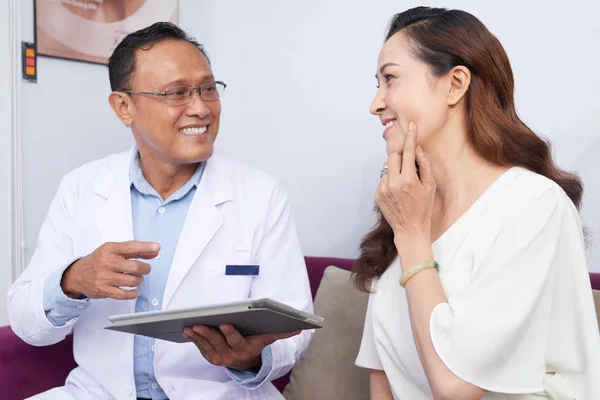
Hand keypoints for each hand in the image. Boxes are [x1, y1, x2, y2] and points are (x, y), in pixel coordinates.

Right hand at [61, 241, 159, 299]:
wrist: (77, 275)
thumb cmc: (98, 261)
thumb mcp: (113, 250)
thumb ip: (134, 250)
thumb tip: (154, 251)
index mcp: (109, 249)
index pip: (131, 247)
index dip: (146, 247)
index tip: (156, 248)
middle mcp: (106, 262)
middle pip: (135, 266)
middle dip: (145, 268)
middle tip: (145, 269)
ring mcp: (104, 277)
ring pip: (132, 281)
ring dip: (139, 280)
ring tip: (137, 278)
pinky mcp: (104, 290)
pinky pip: (124, 294)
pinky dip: (133, 293)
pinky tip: (135, 291)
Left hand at [184, 324, 300, 370]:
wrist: (246, 361)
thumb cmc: (256, 342)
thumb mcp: (267, 339)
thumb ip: (280, 333)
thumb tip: (299, 328)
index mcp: (246, 348)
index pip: (237, 341)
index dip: (230, 333)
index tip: (224, 323)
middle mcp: (232, 355)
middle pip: (218, 343)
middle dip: (208, 333)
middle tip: (199, 323)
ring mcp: (220, 358)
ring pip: (207, 345)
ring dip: (197, 335)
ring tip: (190, 325)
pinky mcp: (211, 357)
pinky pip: (201, 347)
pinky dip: (194, 339)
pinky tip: (188, 329)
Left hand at [376, 122, 435, 239]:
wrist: (410, 228)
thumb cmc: (423, 208)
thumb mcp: (430, 186)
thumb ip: (424, 165)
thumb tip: (417, 149)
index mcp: (408, 179)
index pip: (408, 152)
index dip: (410, 137)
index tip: (411, 127)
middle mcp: (393, 182)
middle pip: (393, 156)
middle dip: (401, 156)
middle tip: (409, 165)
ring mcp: (383, 188)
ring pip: (387, 168)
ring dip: (395, 170)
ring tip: (404, 184)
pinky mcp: (377, 194)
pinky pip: (383, 179)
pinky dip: (390, 180)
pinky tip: (397, 192)